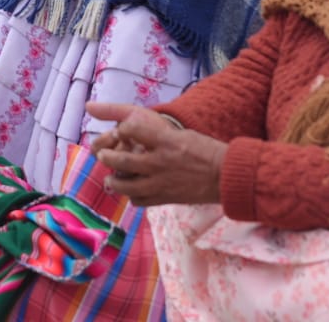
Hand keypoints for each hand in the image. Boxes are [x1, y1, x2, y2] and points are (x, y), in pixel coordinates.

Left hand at [86, 103, 225, 205]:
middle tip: (103, 154)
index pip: (130, 128)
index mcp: (165, 140)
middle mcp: (159, 161)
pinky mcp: (164, 198)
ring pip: (125, 185)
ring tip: (110, 177)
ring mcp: (160, 182)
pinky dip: (132, 196)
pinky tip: (132, 191)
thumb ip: (157, 133)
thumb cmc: (205, 150)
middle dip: (107, 156)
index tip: (120, 130)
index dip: (121, 128)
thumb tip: (131, 128)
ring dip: (113, 180)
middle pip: (120, 159)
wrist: (225, 176)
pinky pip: (138, 200)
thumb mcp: (182, 134)